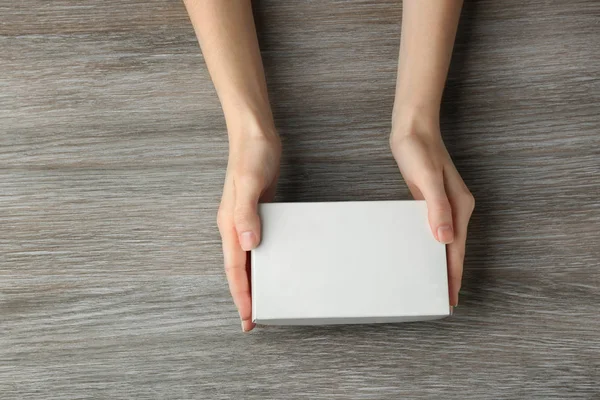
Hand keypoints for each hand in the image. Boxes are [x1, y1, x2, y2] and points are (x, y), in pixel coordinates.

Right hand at [217, 131, 280, 331]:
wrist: (255, 134)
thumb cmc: (251, 155)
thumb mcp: (249, 182)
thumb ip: (246, 213)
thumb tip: (248, 244)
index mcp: (229, 224)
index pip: (234, 268)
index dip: (241, 295)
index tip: (248, 318)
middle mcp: (235, 226)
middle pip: (238, 269)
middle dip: (245, 296)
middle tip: (254, 320)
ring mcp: (245, 220)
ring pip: (246, 260)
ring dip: (253, 281)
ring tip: (262, 301)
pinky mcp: (257, 213)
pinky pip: (257, 245)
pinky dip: (261, 261)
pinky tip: (272, 266)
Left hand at [390, 116, 473, 306]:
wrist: (413, 128)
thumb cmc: (418, 151)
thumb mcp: (427, 179)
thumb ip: (437, 208)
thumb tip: (445, 239)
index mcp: (459, 207)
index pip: (456, 249)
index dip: (453, 274)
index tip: (451, 297)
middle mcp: (457, 209)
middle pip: (454, 249)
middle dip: (450, 275)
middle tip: (443, 300)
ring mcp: (445, 205)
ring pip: (445, 242)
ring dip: (441, 263)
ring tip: (434, 284)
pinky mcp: (432, 201)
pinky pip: (435, 230)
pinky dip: (432, 246)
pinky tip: (423, 254)